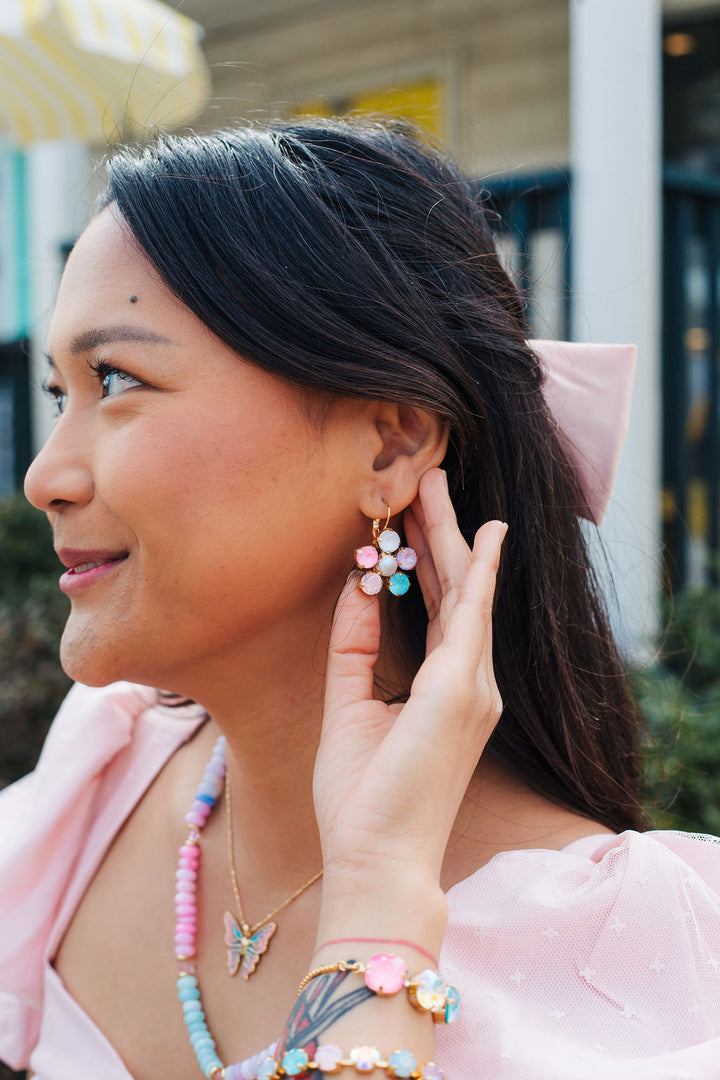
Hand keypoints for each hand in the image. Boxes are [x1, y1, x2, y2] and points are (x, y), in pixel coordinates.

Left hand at [313, 468, 507, 900]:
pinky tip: (480, 536)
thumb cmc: (363, 800)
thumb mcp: (349, 708)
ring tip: (434, 486)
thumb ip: (354, 648)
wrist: (375, 861)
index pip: (438, 610)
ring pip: (464, 591)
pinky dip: (476, 572)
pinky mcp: (460, 692)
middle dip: (441, 533)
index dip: (425, 561)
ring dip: (450, 536)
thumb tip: (356, 587)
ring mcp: (472, 688)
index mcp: (444, 690)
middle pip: (456, 590)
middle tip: (426, 481)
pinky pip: (468, 617)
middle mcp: (469, 684)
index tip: (408, 519)